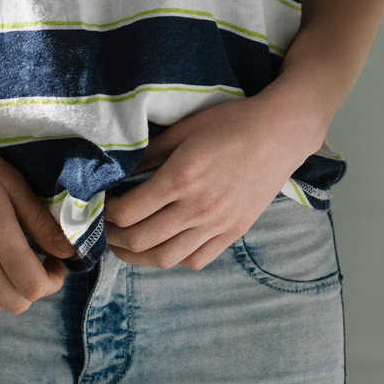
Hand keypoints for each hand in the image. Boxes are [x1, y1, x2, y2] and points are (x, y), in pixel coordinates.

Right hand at [0, 113, 76, 315]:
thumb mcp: (11, 182)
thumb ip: (40, 221)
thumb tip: (67, 252)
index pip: (34, 286)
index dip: (53, 281)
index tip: (54, 263)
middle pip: (15, 303)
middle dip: (33, 288)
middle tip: (35, 264)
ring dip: (5, 295)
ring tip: (7, 268)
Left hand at [104, 94, 321, 270]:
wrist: (280, 133)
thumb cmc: (231, 123)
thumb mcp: (183, 130)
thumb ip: (148, 154)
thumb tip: (118, 174)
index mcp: (180, 178)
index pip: (127, 213)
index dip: (106, 212)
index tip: (102, 203)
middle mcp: (197, 208)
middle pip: (140, 240)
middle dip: (113, 237)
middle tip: (105, 227)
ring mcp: (217, 224)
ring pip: (165, 259)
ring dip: (137, 256)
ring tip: (127, 243)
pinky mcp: (233, 232)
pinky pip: (196, 260)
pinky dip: (174, 259)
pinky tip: (165, 244)